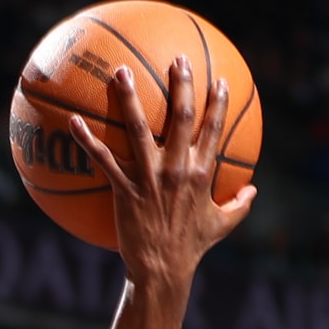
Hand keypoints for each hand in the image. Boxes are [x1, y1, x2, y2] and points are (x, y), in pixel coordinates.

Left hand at [67, 54, 256, 293]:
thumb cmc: (191, 247)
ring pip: (138, 129)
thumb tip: (255, 190)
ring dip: (130, 97)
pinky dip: (88, 140)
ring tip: (121, 71)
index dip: (218, 103)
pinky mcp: (124, 189)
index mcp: (201, 173)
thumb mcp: (221, 225)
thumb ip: (240, 205)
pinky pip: (103, 160)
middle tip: (177, 58)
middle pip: (181, 117)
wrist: (162, 270)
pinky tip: (73, 121)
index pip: (214, 129)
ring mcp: (149, 177)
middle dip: (181, 84)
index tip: (219, 80)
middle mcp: (177, 168)